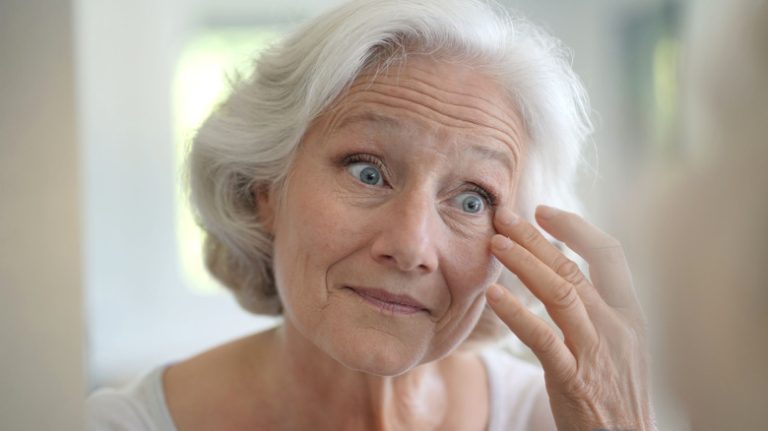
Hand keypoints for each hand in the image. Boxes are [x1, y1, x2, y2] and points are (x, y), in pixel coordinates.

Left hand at [485, 205, 653, 430]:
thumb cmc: (614, 391)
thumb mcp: (618, 342)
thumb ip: (597, 308)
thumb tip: (563, 270)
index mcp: (629, 313)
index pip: (609, 254)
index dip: (575, 227)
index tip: (543, 211)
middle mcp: (616, 326)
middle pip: (574, 268)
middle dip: (536, 238)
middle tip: (504, 215)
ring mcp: (597, 352)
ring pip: (561, 293)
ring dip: (525, 263)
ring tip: (495, 243)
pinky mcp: (575, 379)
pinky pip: (542, 339)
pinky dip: (516, 313)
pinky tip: (493, 294)